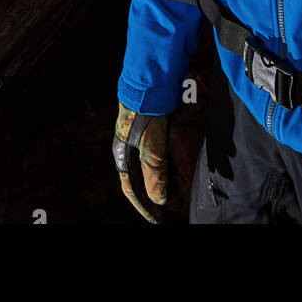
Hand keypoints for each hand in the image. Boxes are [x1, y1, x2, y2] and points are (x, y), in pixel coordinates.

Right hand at [113, 102, 168, 222]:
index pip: (130, 189)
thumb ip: (155, 175)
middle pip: (141, 178)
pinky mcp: (151, 128)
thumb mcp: (152, 149)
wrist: (150, 82)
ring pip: (151, 165)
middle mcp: (129, 148)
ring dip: (163, 178)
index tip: (156, 219)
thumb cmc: (146, 115)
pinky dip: (168, 163)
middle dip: (154, 193)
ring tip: (178, 190)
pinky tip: (178, 166)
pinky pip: (159, 152)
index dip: (143, 206)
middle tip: (170, 205)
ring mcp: (139, 138)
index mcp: (123, 155)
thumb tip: (159, 199)